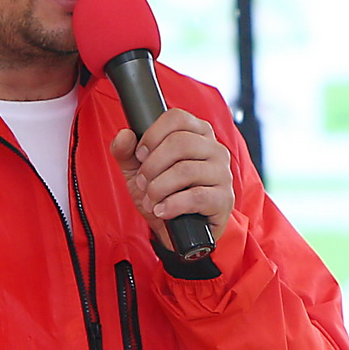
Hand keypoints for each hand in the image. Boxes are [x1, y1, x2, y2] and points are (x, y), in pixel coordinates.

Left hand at [110, 108, 233, 249]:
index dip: (153, 135)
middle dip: (152, 166)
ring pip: (186, 170)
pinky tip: (162, 210)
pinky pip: (196, 197)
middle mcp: (214, 149)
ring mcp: (222, 173)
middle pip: (180, 142)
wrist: (179, 232)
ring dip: (159, 188)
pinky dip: (172, 205)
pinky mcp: (224, 199)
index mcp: (197, 133)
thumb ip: (126, 152)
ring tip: (151, 200)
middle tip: (142, 182)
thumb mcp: (138, 172)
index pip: (177, 117)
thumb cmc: (164, 194)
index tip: (140, 155)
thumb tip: (124, 136)